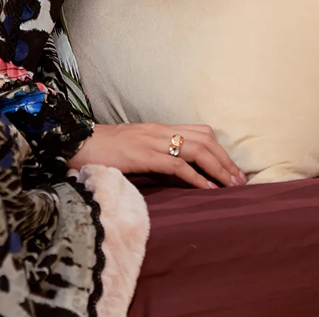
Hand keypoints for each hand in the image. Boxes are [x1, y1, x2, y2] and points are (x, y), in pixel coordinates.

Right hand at [67, 122, 246, 189]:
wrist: (77, 143)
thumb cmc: (102, 150)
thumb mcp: (134, 150)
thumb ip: (155, 157)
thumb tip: (177, 174)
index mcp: (158, 128)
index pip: (199, 131)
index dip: (219, 150)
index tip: (232, 169)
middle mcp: (159, 130)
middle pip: (204, 138)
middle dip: (226, 160)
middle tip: (240, 181)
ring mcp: (152, 140)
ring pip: (196, 149)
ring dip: (218, 168)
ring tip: (230, 186)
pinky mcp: (144, 154)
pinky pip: (177, 164)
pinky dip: (196, 178)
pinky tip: (207, 190)